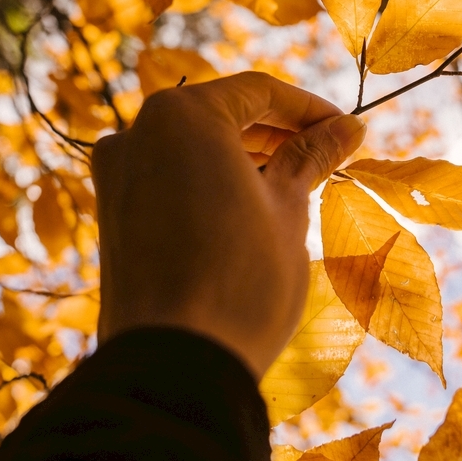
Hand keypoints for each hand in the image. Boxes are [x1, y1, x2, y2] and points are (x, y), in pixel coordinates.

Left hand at [91, 72, 364, 378]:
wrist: (174, 368)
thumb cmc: (241, 279)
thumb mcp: (288, 208)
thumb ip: (312, 156)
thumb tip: (348, 128)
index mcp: (180, 116)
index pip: (259, 91)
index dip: (311, 109)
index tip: (348, 131)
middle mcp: (137, 133)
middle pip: (223, 115)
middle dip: (279, 132)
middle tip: (331, 154)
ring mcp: (118, 175)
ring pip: (195, 147)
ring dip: (247, 157)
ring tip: (299, 181)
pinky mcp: (112, 214)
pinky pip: (171, 178)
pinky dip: (212, 181)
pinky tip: (252, 205)